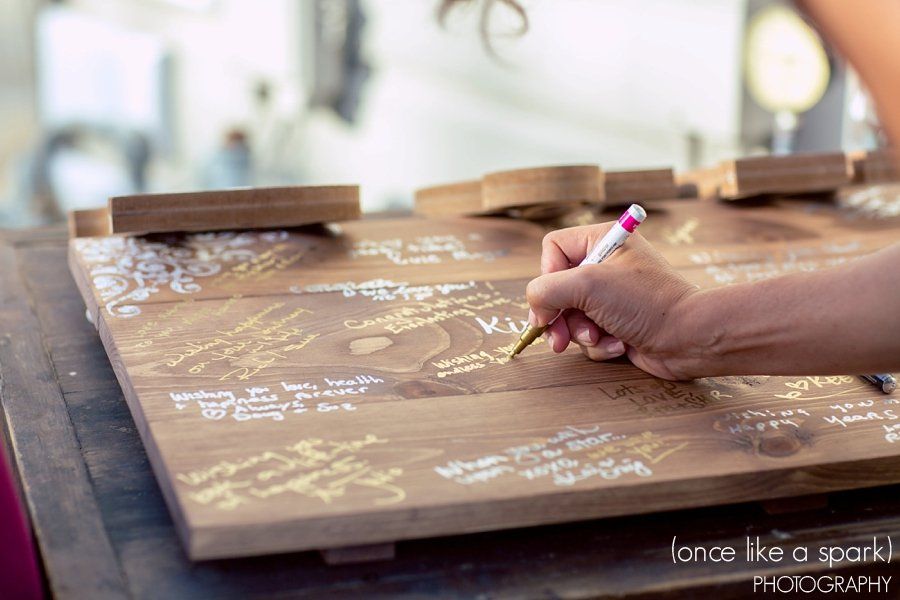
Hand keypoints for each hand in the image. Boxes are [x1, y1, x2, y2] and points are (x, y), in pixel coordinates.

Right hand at [525, 222, 698, 379]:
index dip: (548, 275)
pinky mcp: (617, 323)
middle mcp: (606, 265)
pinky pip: (588, 334)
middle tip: (559, 338)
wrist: (690, 339)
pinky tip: (618, 346)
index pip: (553, 248)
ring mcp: (612, 296)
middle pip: (556, 288)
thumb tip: (536, 310)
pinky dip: (598, 345)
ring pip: (570, 316)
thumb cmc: (646, 303)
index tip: (555, 299)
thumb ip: (546, 290)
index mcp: (604, 240)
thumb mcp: (588, 286)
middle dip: (559, 316)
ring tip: (600, 338)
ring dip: (580, 334)